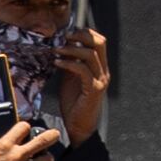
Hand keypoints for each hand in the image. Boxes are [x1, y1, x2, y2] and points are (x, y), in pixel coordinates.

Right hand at [0, 120, 59, 160]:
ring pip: (47, 160)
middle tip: (54, 134)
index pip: (24, 126)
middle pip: (43, 140)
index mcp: (5, 145)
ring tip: (44, 158)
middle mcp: (17, 156)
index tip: (25, 129)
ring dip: (46, 158)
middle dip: (52, 135)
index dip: (25, 126)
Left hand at [52, 30, 112, 148]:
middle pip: (99, 43)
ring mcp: (100, 80)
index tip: (68, 32)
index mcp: (99, 67)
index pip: (99, 41)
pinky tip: (57, 63)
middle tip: (64, 36)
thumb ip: (70, 64)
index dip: (85, 33)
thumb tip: (62, 48)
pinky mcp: (94, 89)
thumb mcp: (70, 79)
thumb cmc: (74, 104)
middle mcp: (103, 71)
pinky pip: (83, 70)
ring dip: (71, 49)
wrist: (79, 128)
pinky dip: (69, 63)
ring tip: (57, 50)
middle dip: (81, 35)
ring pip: (91, 54)